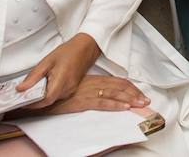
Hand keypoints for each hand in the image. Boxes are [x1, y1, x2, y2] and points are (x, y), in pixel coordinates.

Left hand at [17, 33, 102, 109]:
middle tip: (22, 95)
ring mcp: (70, 91)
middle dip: (34, 100)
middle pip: (47, 101)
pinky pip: (56, 96)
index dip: (32, 103)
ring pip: (51, 100)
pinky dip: (47, 94)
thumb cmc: (69, 52)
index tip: (21, 101)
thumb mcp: (47, 61)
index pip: (46, 99)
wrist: (85, 49)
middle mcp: (68, 88)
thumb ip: (33, 76)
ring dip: (40, 97)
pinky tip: (42, 87)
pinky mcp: (70, 90)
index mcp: (62, 80)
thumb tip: (21, 88)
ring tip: (31, 90)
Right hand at [29, 75, 150, 114]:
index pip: (116, 82)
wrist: (42, 95)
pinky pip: (102, 102)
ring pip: (114, 94)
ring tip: (141, 104)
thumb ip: (90, 89)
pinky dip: (115, 104)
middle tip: (147, 101)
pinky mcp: (82, 101)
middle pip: (119, 87)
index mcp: (93, 80)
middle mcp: (93, 84)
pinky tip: (124, 107)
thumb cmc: (59, 91)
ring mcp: (88, 92)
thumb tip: (104, 94)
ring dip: (130, 99)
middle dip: (135, 94)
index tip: (140, 93)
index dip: (130, 88)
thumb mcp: (78, 88)